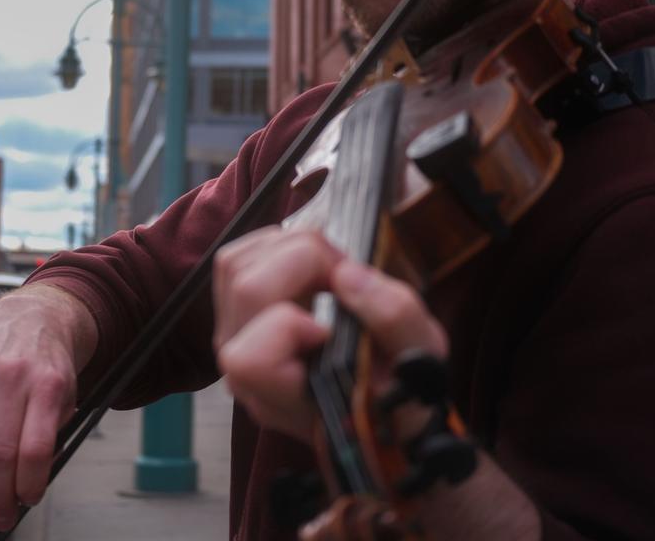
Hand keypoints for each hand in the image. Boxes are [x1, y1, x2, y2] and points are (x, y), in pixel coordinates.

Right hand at [0, 283, 95, 530]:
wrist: (34, 318)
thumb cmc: (49, 364)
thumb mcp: (67, 395)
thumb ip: (51, 433)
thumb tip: (28, 481)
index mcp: (47, 384)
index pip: (35, 448)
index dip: (29, 484)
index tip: (27, 500)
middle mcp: (11, 375)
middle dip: (0, 492)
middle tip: (2, 511)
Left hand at [213, 228, 446, 440]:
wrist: (381, 408)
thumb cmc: (401, 390)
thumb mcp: (422, 360)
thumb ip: (394, 319)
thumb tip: (345, 274)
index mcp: (288, 399)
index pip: (251, 359)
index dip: (289, 326)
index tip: (331, 328)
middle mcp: (247, 375)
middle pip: (245, 288)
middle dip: (303, 259)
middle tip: (343, 271)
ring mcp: (234, 343)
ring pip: (233, 267)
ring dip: (286, 248)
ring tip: (326, 266)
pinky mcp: (233, 317)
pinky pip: (232, 262)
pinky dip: (272, 247)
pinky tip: (306, 265)